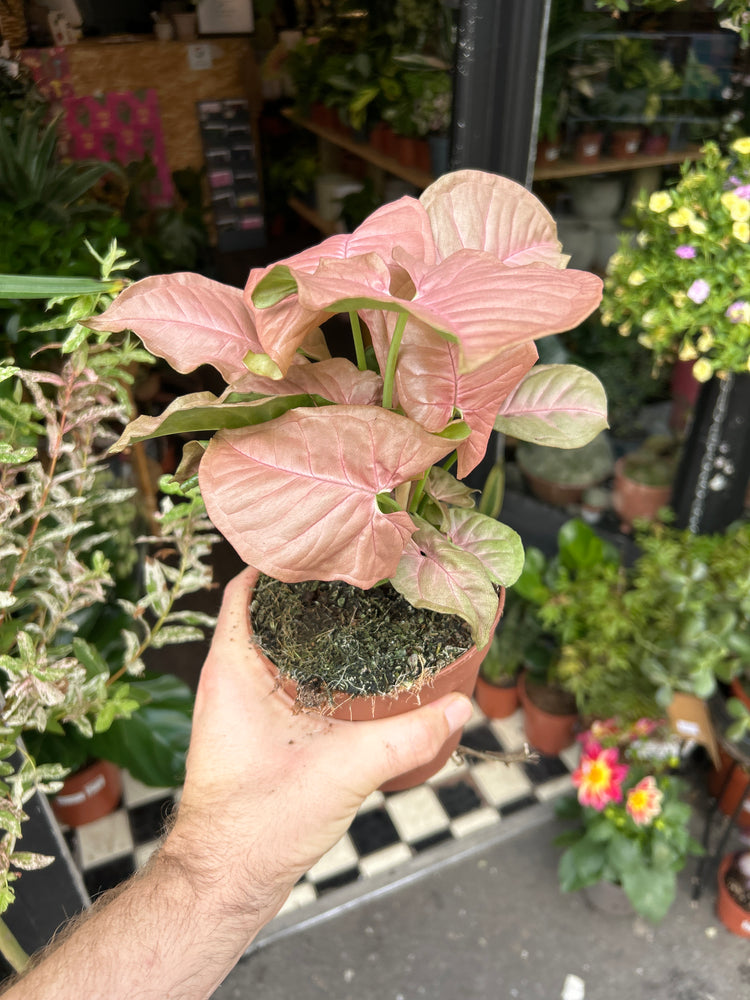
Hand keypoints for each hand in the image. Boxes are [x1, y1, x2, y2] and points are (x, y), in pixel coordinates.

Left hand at [164, 567, 471, 921]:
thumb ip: (407, 739)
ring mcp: (242, 703)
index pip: (245, 587)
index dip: (282, 560)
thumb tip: (458, 708)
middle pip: (267, 610)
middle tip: (359, 571)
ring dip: (314, 626)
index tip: (326, 543)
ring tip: (364, 607)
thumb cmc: (257, 826)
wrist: (227, 881)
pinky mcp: (257, 727)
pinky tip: (354, 667)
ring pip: (278, 644)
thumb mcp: (344, 772)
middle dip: (311, 589)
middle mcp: (230, 678)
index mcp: (232, 669)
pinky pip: (286, 675)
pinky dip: (316, 661)